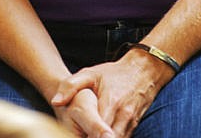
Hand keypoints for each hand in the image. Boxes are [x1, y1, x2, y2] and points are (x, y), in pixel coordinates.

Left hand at [52, 51, 173, 137]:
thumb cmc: (114, 73)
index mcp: (110, 102)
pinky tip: (101, 136)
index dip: (86, 136)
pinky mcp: (134, 126)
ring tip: (89, 134)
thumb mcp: (90, 73)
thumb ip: (71, 85)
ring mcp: (130, 122)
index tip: (77, 135)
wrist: (144, 70)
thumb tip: (56, 101)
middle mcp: (122, 115)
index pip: (97, 131)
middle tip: (82, 134)